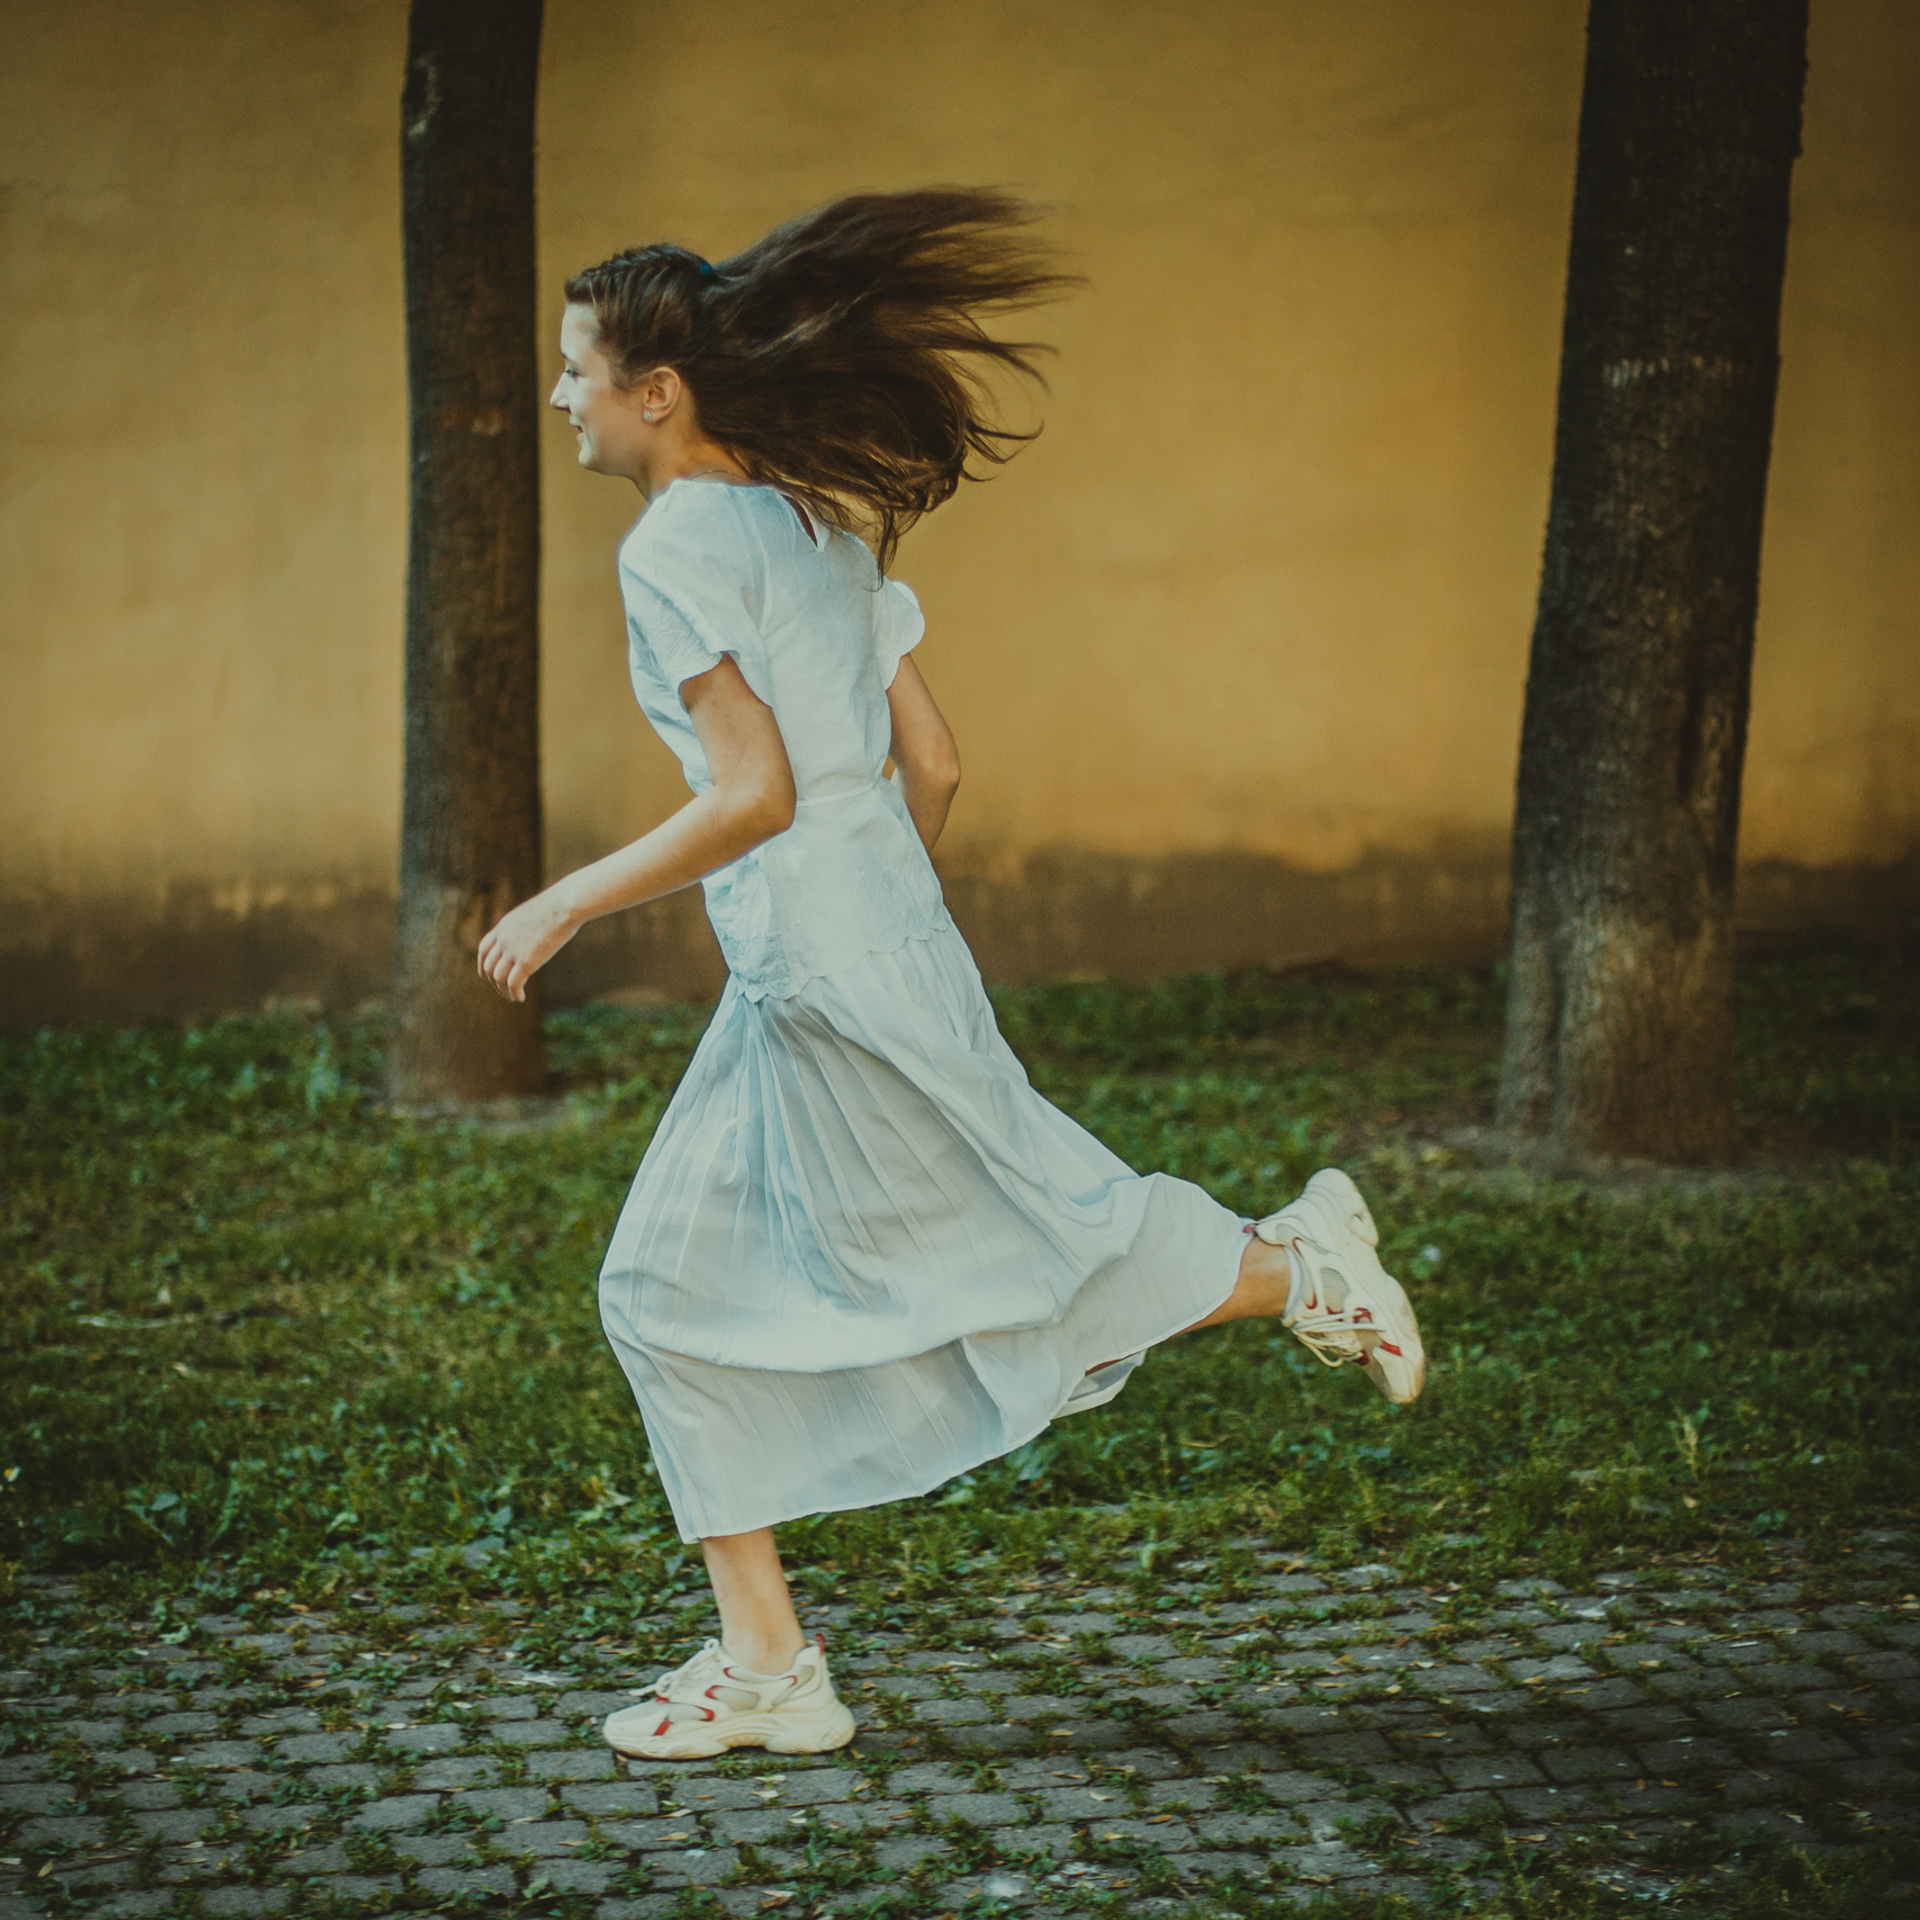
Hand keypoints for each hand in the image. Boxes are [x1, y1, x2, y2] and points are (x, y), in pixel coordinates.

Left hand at [477, 887, 579, 1002]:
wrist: (564, 905)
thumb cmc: (558, 905)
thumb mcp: (535, 913)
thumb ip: (527, 925)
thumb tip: (534, 930)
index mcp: (503, 926)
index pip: (484, 949)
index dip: (482, 965)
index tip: (486, 975)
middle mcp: (503, 939)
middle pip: (489, 967)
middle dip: (494, 982)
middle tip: (504, 990)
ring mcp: (513, 951)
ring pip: (499, 978)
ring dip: (504, 991)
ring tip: (513, 997)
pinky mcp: (526, 961)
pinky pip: (514, 983)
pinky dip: (515, 993)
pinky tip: (521, 998)